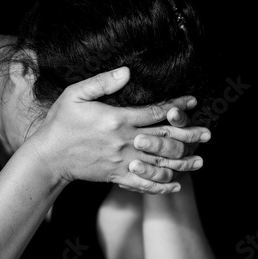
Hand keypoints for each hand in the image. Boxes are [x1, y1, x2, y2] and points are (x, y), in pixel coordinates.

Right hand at [26, 67, 195, 193]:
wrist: (49, 156)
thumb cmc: (61, 122)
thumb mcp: (76, 95)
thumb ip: (102, 82)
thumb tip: (128, 72)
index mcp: (118, 120)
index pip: (155, 112)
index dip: (177, 106)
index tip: (193, 103)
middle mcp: (125, 142)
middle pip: (165, 139)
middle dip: (189, 136)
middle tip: (208, 134)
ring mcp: (123, 162)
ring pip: (159, 164)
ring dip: (182, 163)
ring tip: (200, 161)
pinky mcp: (118, 176)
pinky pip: (144, 184)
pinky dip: (161, 186)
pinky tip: (176, 185)